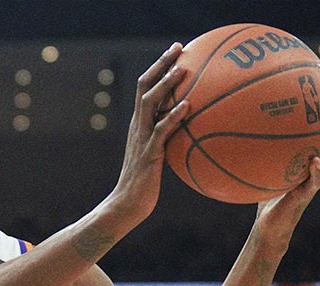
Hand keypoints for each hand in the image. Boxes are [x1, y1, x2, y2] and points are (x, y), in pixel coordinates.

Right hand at [107, 42, 190, 220]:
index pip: (146, 88)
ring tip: (182, 70)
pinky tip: (188, 106)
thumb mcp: (158, 156)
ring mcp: (141, 138)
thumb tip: (192, 131)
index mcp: (139, 124)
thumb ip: (170, 139)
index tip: (176, 51)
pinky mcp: (149, 153)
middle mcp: (138, 126)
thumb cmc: (145, 183)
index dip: (159, 67)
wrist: (127, 203)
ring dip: (166, 86)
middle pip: (145, 87)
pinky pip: (161, 131)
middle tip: (179, 47)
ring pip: (151, 104)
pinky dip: (173, 116)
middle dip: (161, 65)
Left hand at [255, 90, 319, 249]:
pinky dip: (316, 172)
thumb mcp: (258, 167)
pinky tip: (315, 161)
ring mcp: (314, 181)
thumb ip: (253, 149)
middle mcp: (316, 167)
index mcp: (309, 158)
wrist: (268, 225)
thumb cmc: (263, 194)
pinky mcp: (305, 196)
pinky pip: (314, 183)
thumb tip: (234, 123)